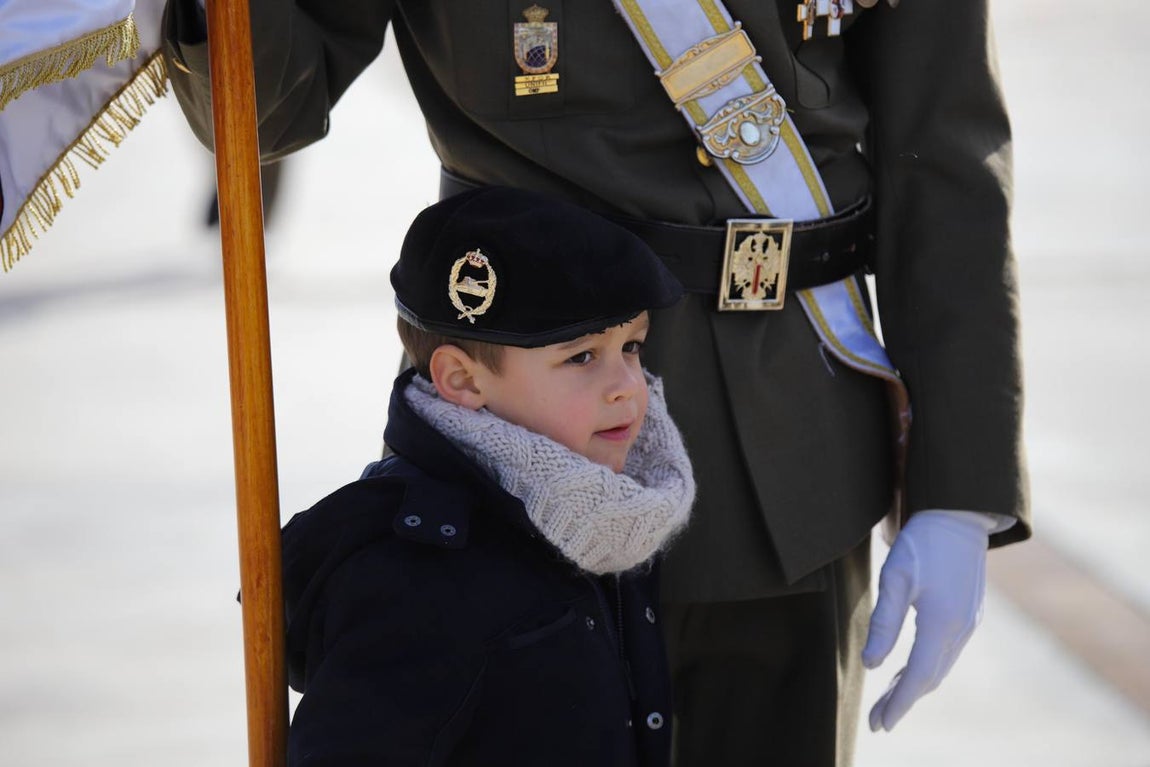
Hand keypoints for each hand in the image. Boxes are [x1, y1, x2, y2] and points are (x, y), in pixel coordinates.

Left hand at [862, 510, 992, 730]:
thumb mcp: (896, 578)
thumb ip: (885, 623)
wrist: (958, 516)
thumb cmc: (923, 542)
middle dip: (902, 700)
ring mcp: (968, 623)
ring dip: (914, 686)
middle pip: (929, 678)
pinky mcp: (967, 614)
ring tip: (887, 700)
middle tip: (877, 720)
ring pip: (939, 667)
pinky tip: (909, 670)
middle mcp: (960, 629)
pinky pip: (945, 653)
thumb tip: (871, 664)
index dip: (898, 703)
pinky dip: (926, 668)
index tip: (880, 724)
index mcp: (942, 623)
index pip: (918, 676)